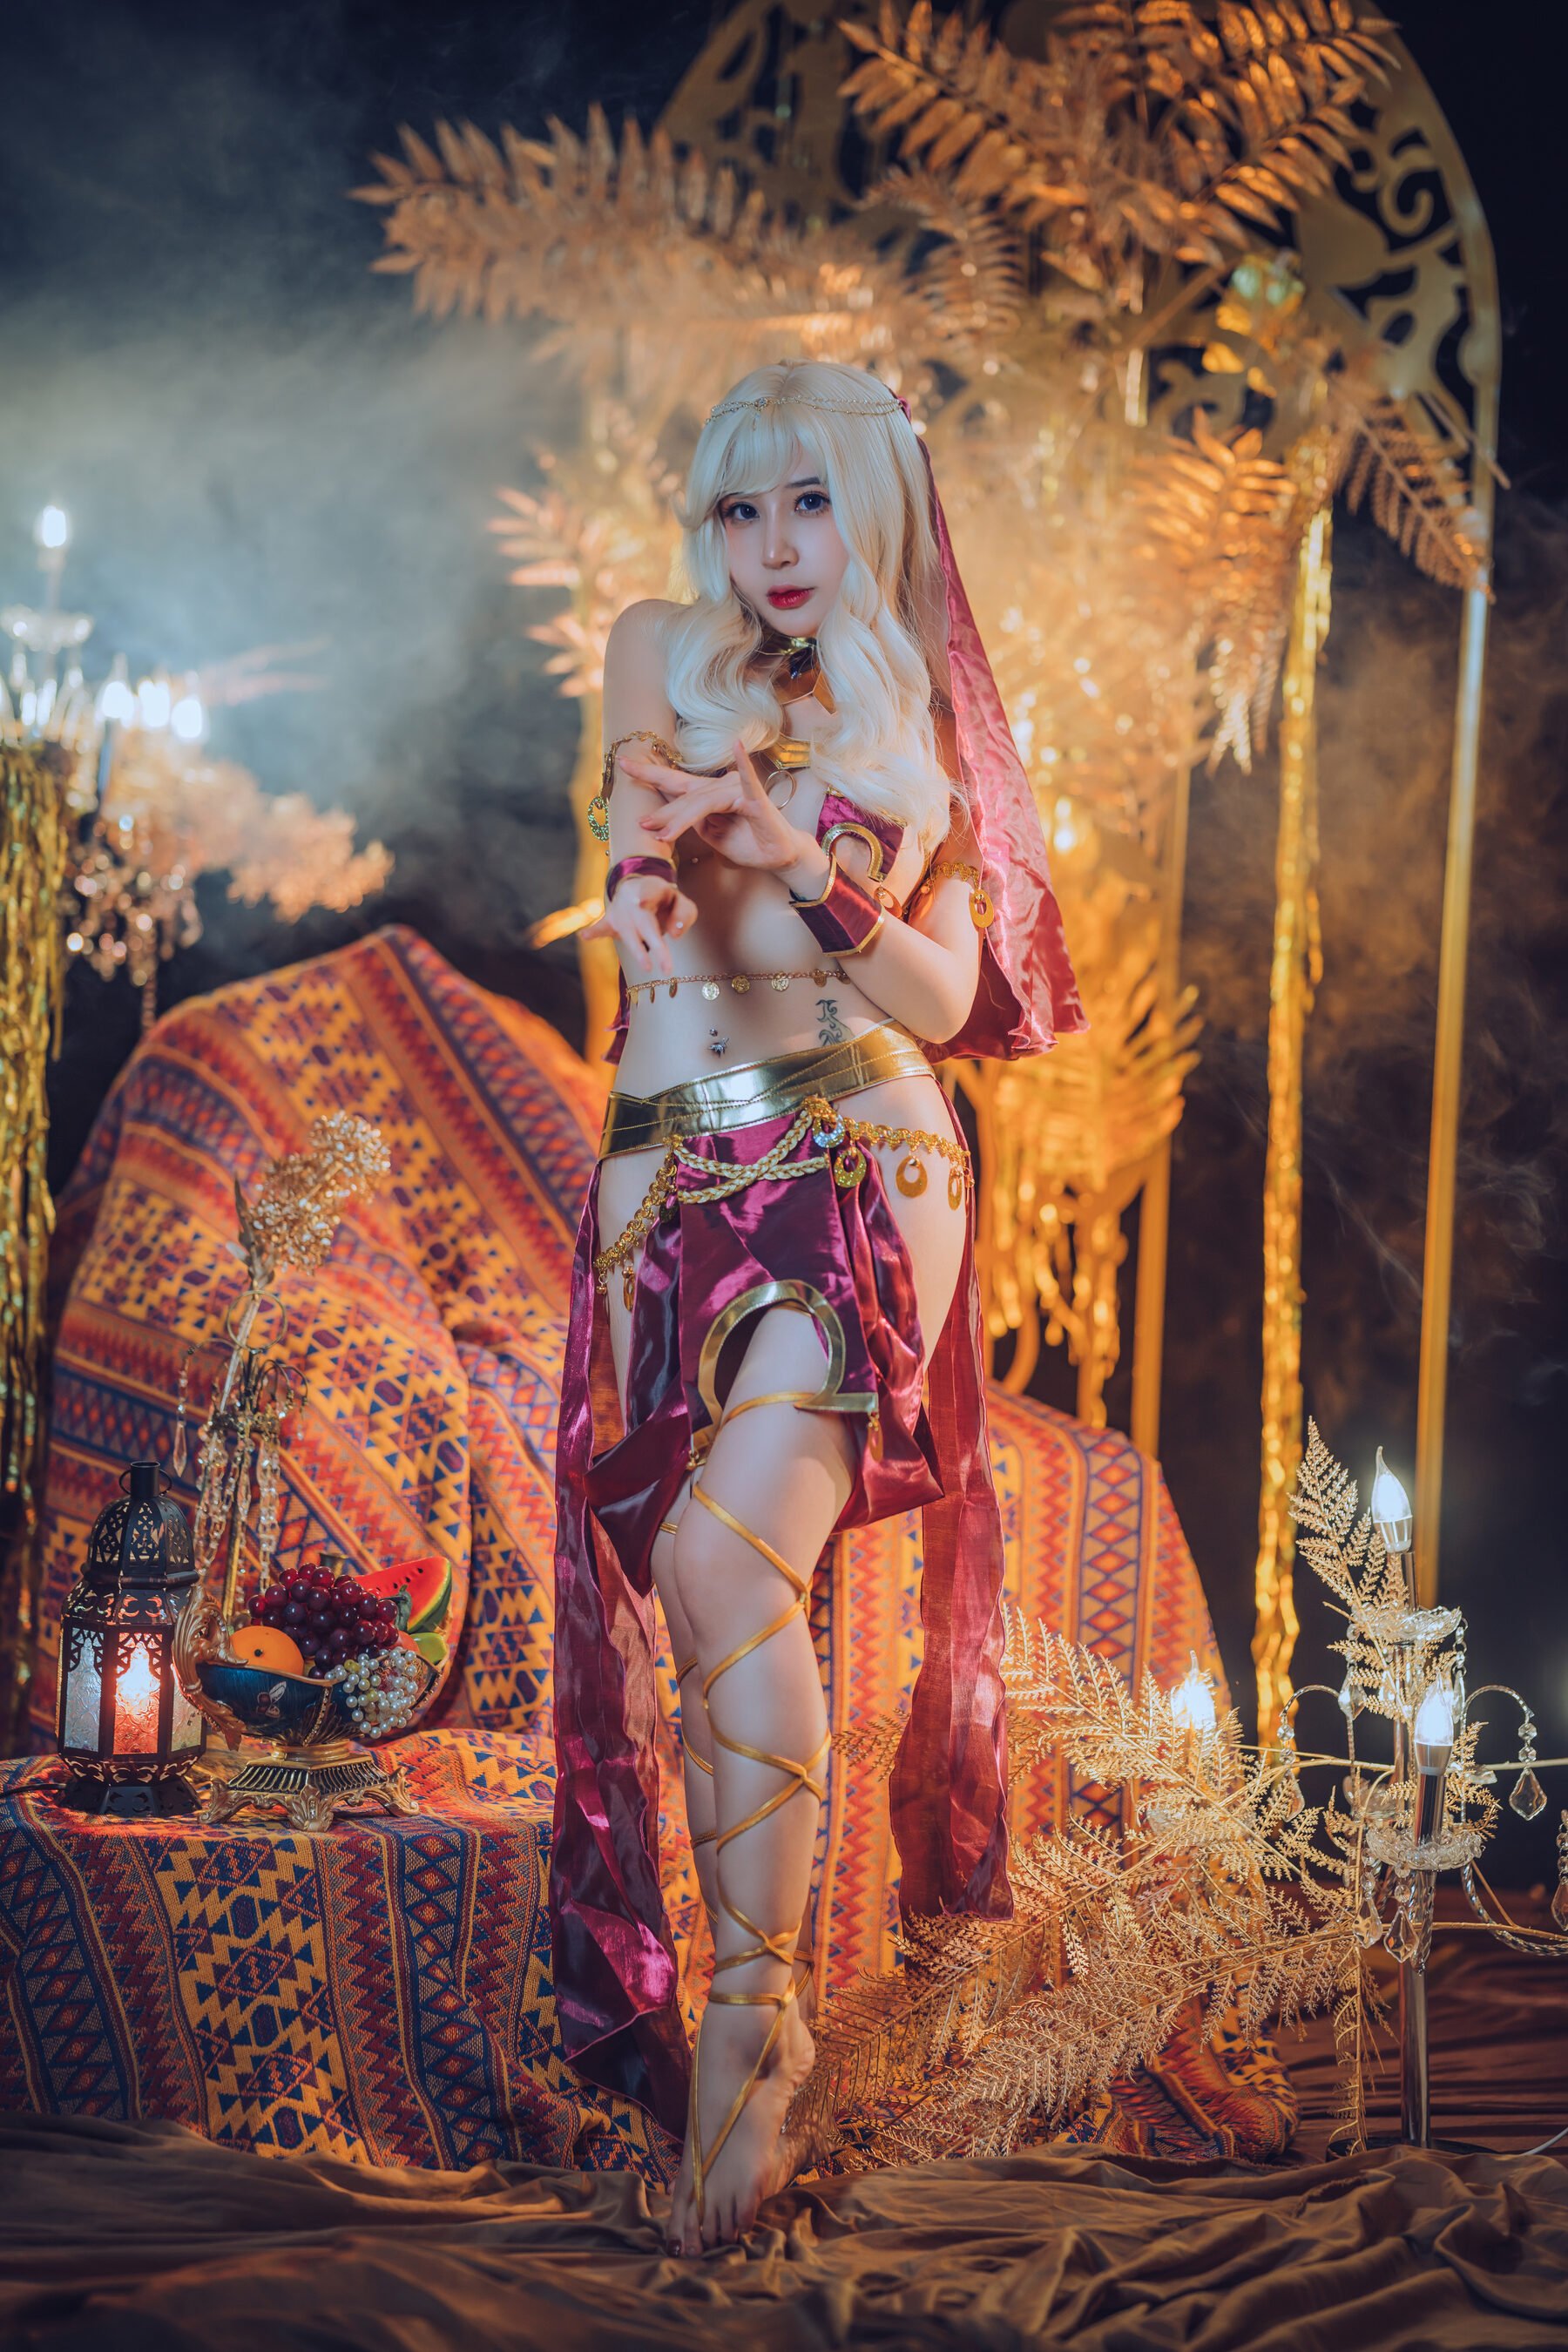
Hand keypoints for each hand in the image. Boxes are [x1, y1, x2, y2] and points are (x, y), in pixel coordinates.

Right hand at [580, 870, 697, 978]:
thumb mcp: (678, 899)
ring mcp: (620, 912)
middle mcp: (633, 899)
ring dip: (637, 949)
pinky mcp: (610, 921)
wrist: (635, 888)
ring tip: (647, 966)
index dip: (646, 896)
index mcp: (651, 888)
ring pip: (629, 932)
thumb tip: (674, 935)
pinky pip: (601, 927)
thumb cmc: (661, 899)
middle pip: (644, 922)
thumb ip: (684, 913)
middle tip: (665, 965)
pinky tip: (584, 935)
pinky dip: (593, 932)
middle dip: (654, 942)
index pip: (651, 892)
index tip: (642, 902)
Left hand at [621, 740, 807, 874]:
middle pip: (684, 794)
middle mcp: (721, 786)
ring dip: (681, 819)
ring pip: (702, 801)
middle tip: (640, 821)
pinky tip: (737, 746)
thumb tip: (673, 817)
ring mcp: (738, 789)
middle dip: (662, 811)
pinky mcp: (756, 798)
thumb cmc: (749, 845)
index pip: (675, 782)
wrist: (780, 857)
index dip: (649, 773)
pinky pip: (747, 781)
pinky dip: (742, 764)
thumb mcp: (713, 837)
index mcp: (709, 794)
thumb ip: (696, 823)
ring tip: (662, 834)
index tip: (622, 763)